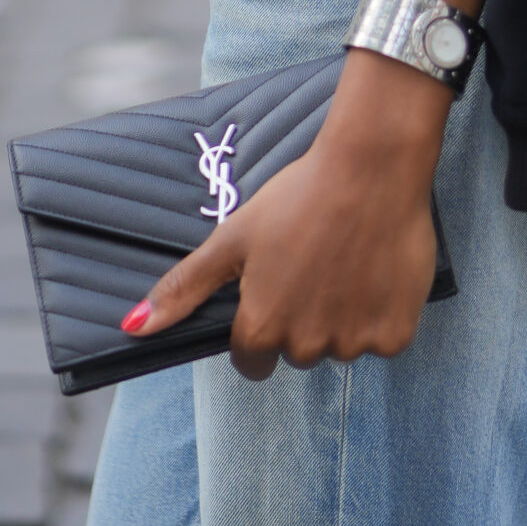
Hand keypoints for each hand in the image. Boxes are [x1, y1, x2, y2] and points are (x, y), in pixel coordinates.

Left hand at [121, 52, 448, 377]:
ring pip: (341, 345)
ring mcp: (353, 343)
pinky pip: (384, 339)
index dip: (261, 321)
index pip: (252, 358)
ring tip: (347, 258)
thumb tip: (131, 328)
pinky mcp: (395, 335)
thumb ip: (184, 288)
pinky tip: (376, 268)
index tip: (278, 285)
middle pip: (298, 351)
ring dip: (344, 314)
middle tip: (314, 262)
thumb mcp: (233, 238)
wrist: (370, 167)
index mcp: (262, 327)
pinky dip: (382, 311)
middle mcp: (306, 346)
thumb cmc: (296, 196)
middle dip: (302, 316)